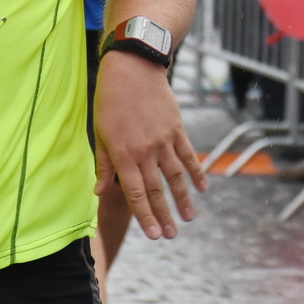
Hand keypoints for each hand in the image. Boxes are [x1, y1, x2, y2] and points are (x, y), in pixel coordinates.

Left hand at [93, 53, 208, 239]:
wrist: (134, 68)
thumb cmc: (110, 99)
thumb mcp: (100, 132)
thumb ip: (104, 164)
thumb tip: (100, 192)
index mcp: (123, 155)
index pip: (135, 193)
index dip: (145, 216)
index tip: (154, 234)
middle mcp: (145, 151)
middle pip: (157, 190)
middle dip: (164, 215)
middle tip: (172, 235)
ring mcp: (164, 140)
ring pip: (176, 177)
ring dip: (184, 199)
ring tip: (190, 218)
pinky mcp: (177, 129)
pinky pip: (189, 155)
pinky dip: (197, 172)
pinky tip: (204, 187)